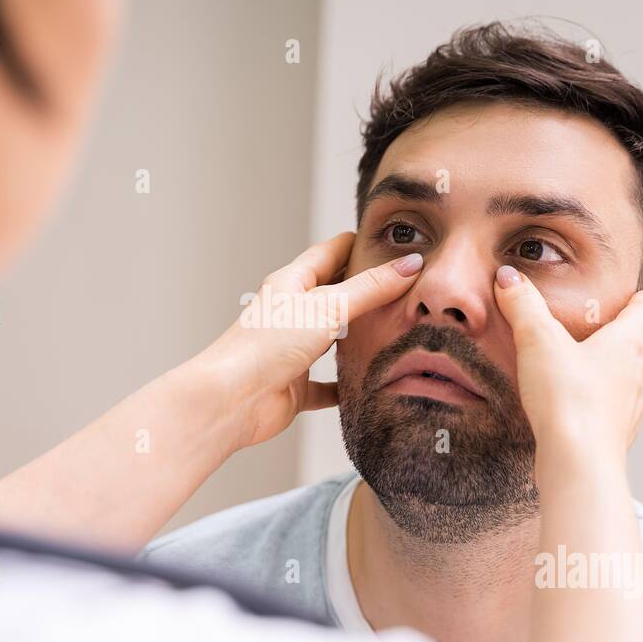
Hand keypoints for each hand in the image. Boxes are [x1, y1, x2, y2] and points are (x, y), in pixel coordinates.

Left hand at [200, 232, 421, 450]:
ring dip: (361, 338)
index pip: (332, 253)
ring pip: (334, 339)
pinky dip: (347, 385)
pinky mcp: (295, 387)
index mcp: (292, 283)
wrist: (231, 400)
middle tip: (409, 288)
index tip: (396, 242)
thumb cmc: (266, 345)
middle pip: (336, 295)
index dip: (362, 244)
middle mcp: (292, 314)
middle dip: (368, 292)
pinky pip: (327, 385)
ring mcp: (293, 350)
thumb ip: (369, 289)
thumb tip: (411, 265)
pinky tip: (370, 385)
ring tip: (399, 332)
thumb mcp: (326, 307)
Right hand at [492, 266, 642, 460]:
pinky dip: (609, 397)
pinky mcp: (618, 432)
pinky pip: (620, 406)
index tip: (627, 293)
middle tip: (613, 322)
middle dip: (633, 329)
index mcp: (629, 342)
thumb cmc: (567, 399)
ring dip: (623, 365)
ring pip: (637, 375)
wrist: (578, 463)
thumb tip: (507, 276)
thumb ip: (522, 305)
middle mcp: (638, 372)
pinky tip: (584, 401)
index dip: (636, 297)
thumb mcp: (538, 341)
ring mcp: (632, 405)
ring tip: (600, 360)